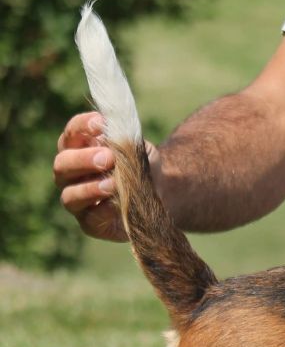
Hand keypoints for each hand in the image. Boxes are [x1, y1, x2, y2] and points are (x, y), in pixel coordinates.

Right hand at [53, 112, 159, 240]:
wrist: (160, 194)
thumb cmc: (142, 166)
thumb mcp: (140, 149)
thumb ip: (128, 142)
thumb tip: (118, 134)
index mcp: (79, 149)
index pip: (72, 133)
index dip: (82, 127)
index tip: (101, 123)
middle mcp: (70, 174)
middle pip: (62, 164)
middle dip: (83, 160)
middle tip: (107, 157)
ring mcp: (77, 199)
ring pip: (70, 195)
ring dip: (90, 189)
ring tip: (111, 184)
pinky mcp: (90, 223)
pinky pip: (90, 218)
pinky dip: (104, 211)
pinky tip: (117, 204)